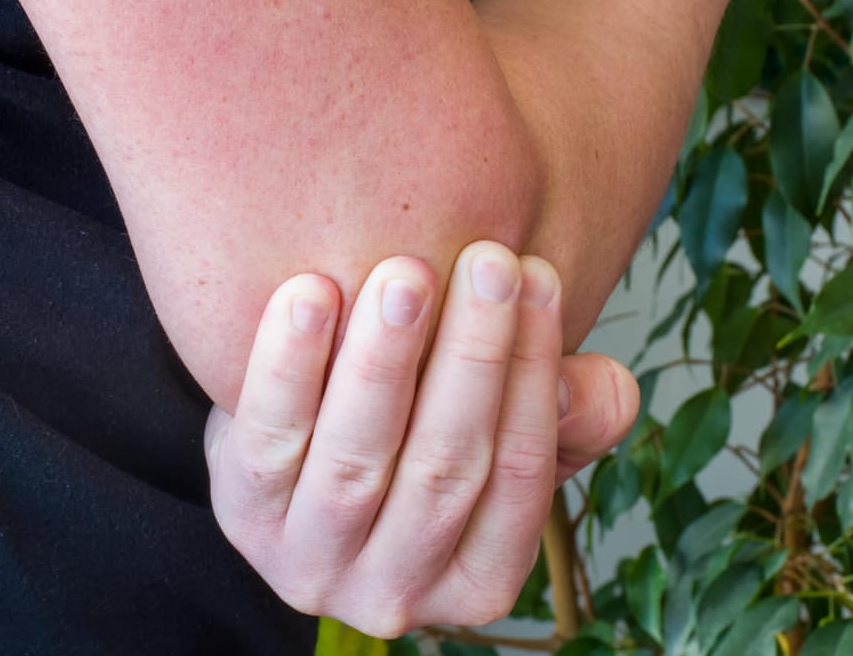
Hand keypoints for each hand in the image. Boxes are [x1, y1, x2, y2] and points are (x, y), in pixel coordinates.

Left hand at [204, 241, 637, 635]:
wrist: (304, 441)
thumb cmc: (422, 430)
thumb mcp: (499, 431)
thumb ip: (563, 414)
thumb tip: (610, 388)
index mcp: (479, 583)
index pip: (520, 479)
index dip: (534, 378)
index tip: (538, 278)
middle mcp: (397, 593)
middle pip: (444, 468)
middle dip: (471, 358)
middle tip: (488, 260)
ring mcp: (312, 565)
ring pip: (357, 461)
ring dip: (384, 362)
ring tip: (406, 276)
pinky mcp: (242, 517)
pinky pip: (268, 440)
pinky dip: (288, 365)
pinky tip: (310, 295)